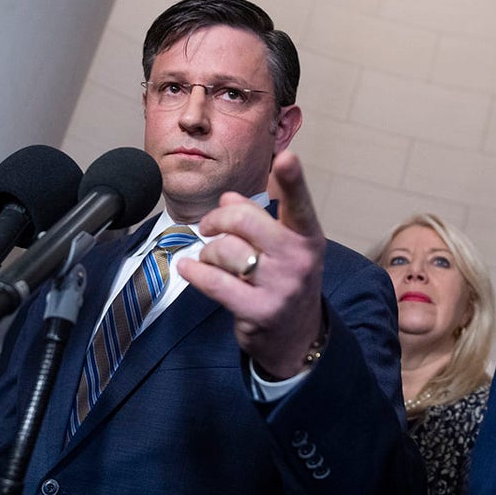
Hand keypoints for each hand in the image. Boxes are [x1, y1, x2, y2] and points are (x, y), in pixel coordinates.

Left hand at [177, 151, 325, 378]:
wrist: (297, 336)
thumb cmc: (284, 280)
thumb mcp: (281, 246)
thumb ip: (256, 219)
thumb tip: (227, 199)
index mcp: (307, 236)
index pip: (300, 203)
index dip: (293, 179)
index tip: (287, 157)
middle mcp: (299, 258)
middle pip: (245, 220)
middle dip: (217, 220)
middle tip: (208, 227)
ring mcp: (281, 286)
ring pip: (226, 250)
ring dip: (209, 252)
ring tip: (212, 260)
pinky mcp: (259, 310)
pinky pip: (215, 282)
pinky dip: (195, 271)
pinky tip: (188, 268)